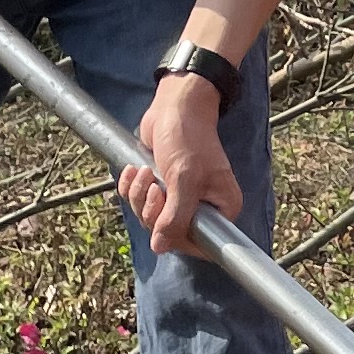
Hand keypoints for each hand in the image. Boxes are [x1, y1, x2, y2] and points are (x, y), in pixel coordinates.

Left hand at [121, 71, 243, 255]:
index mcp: (222, 208)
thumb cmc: (188, 137)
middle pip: (169, 232)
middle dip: (152, 211)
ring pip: (150, 218)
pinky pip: (139, 202)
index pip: (200, 243)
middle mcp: (204, 207)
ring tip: (144, 172)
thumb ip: (175, 216)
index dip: (176, 237)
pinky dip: (132, 188)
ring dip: (140, 196)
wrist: (174, 106)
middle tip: (155, 187)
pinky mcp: (161, 187)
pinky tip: (134, 170)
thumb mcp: (183, 179)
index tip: (164, 216)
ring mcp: (180, 198)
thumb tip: (160, 247)